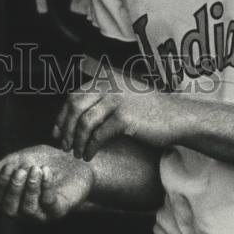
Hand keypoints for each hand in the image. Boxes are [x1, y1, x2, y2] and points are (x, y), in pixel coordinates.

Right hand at [0, 144, 92, 221]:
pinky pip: (48, 203)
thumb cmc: (46, 160)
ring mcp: (43, 212)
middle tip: (21, 170)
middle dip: (13, 189)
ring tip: (36, 169)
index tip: (10, 166)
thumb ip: (0, 169)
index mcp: (15, 197)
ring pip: (28, 209)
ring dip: (30, 187)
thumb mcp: (20, 159)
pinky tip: (47, 172)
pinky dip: (45, 187)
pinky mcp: (59, 209)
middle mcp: (26, 209)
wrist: (76, 160)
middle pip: (10, 210)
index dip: (1, 184)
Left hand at [54, 78, 178, 160]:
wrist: (176, 116)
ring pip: (84, 123)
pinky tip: (89, 155)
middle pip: (75, 107)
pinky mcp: (124, 118)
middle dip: (65, 128)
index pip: (74, 95)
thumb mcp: (122, 93)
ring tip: (76, 153)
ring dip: (77, 141)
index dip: (62, 115)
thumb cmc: (148, 109)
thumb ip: (101, 97)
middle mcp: (108, 85)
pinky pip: (99, 135)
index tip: (57, 131)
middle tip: (63, 145)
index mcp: (105, 79)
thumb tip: (75, 114)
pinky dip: (90, 147)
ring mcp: (116, 100)